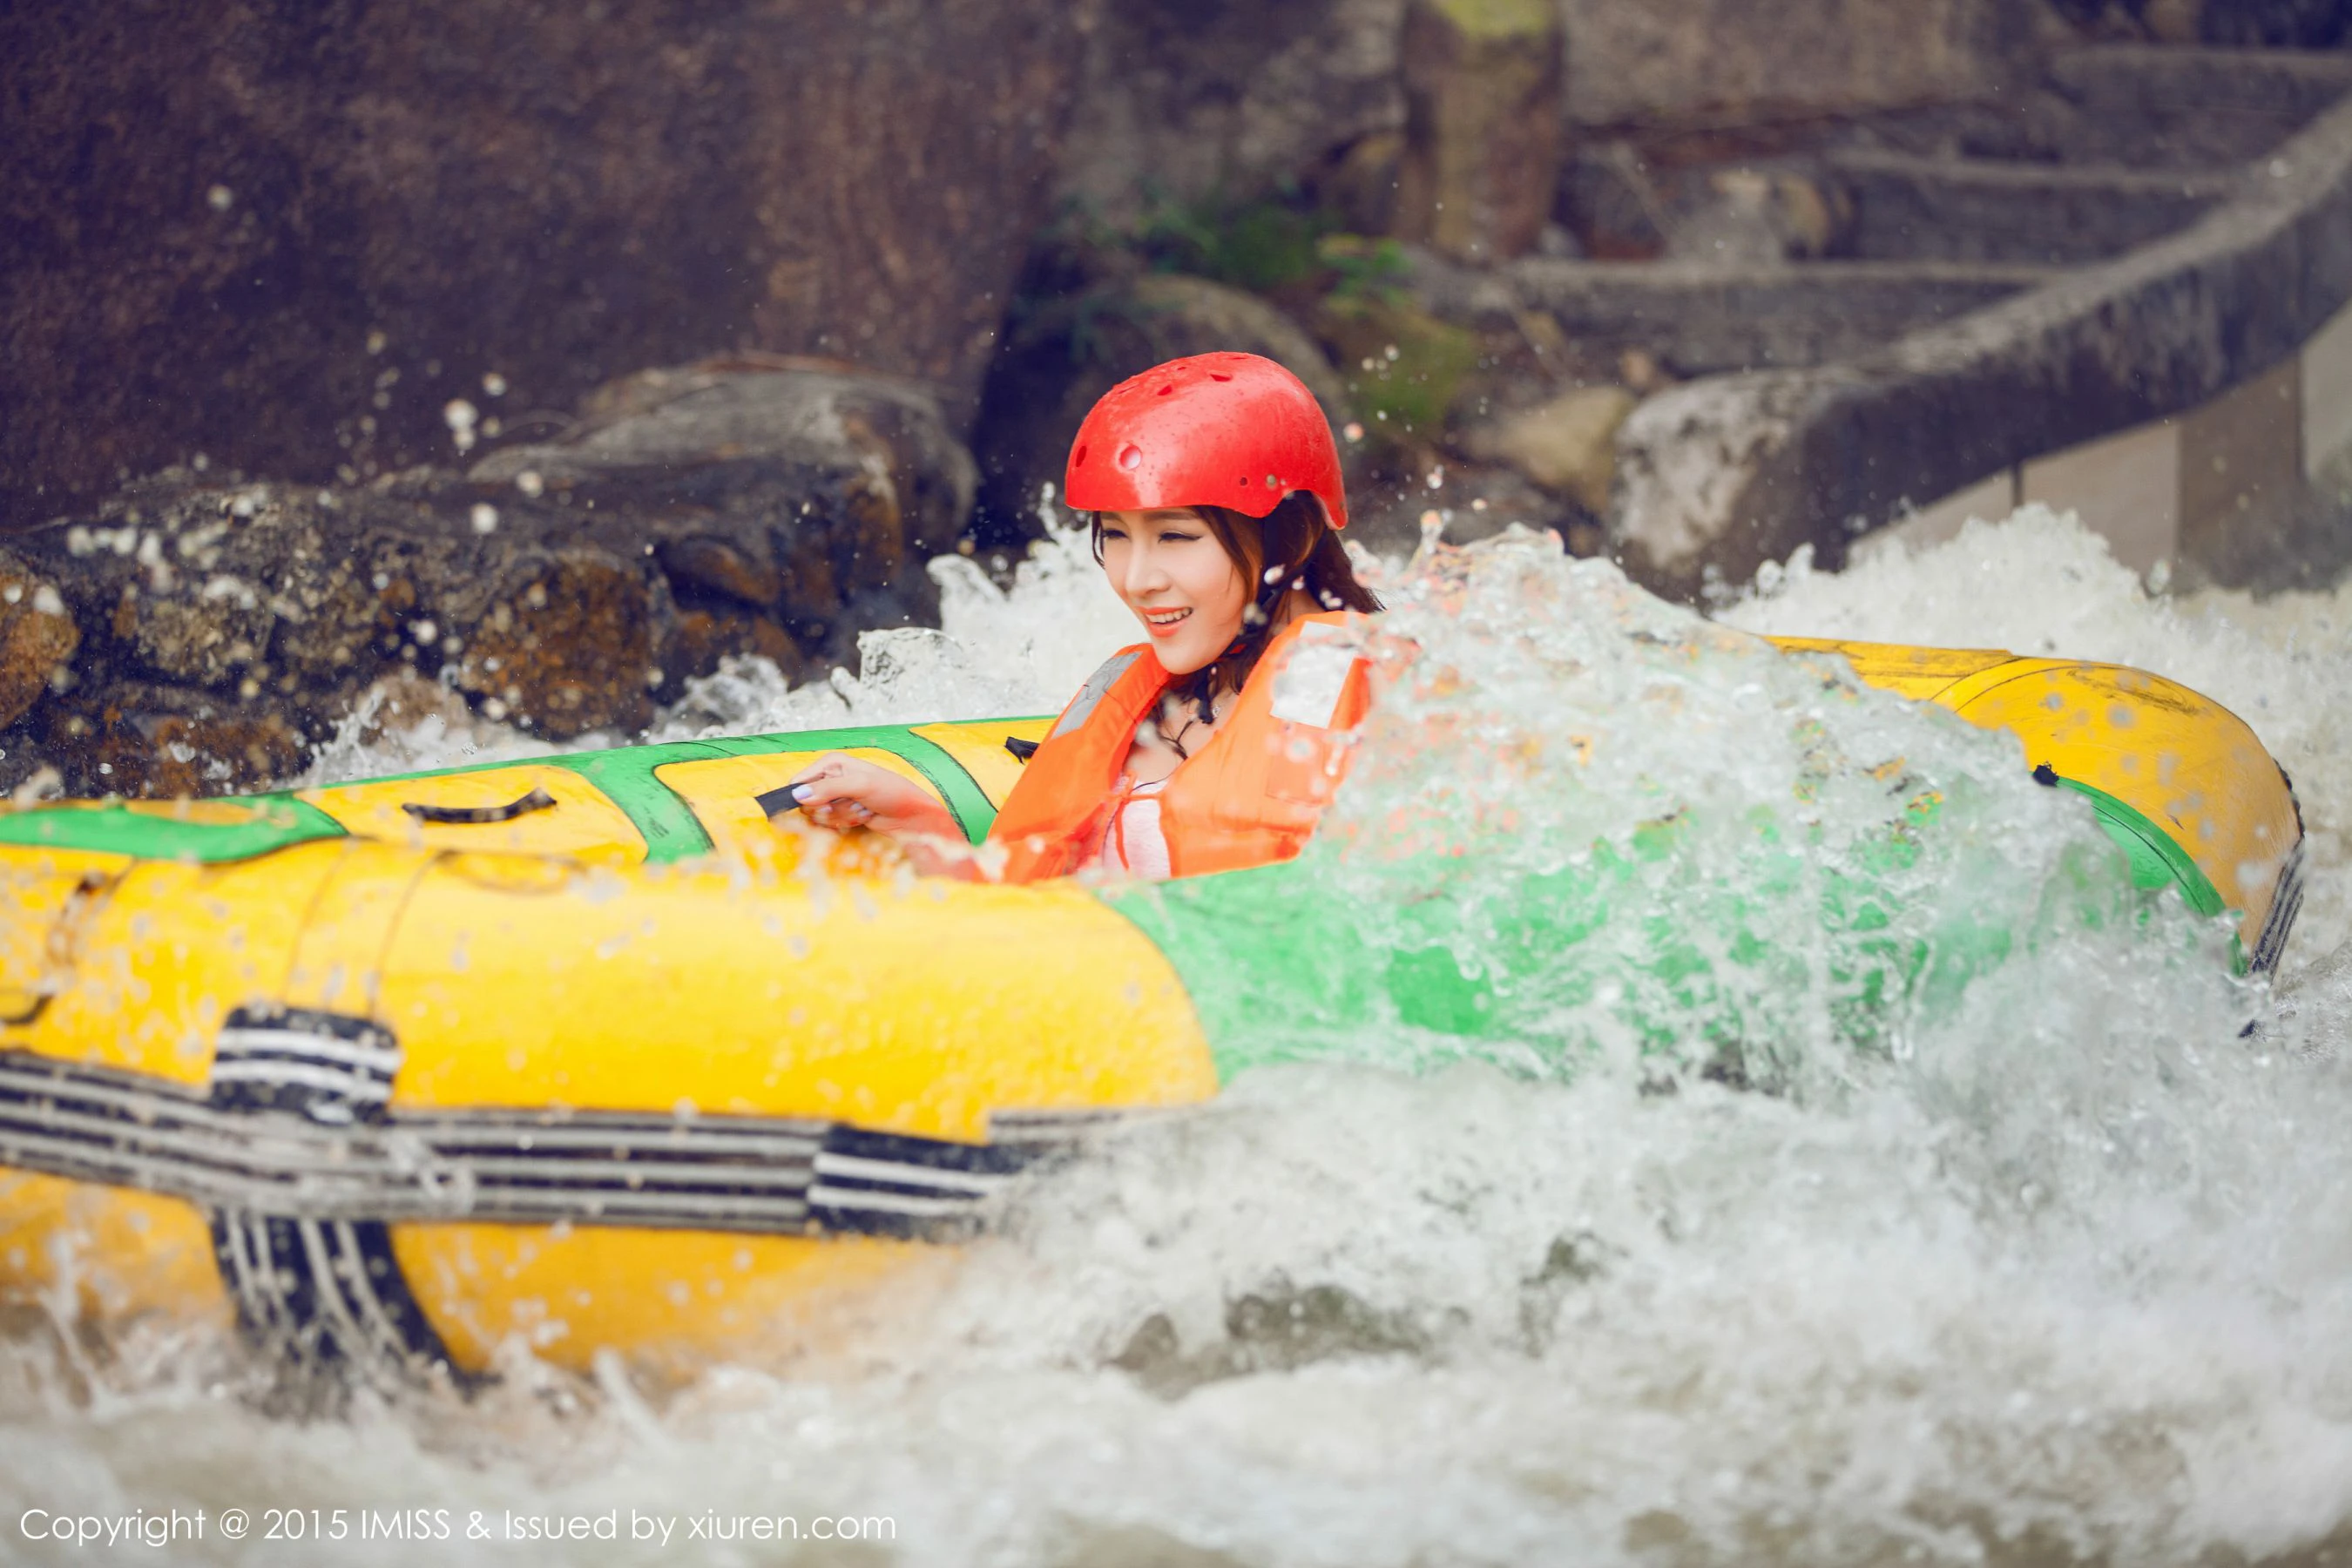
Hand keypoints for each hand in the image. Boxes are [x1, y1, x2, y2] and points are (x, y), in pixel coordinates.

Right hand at [777, 754, 962, 840]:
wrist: (911, 816)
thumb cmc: (892, 792)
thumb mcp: (860, 785)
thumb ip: (828, 789)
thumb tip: (799, 795)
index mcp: (832, 763)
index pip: (799, 781)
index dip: (804, 797)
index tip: (824, 805)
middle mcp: (831, 778)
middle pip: (806, 802)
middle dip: (829, 809)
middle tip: (852, 803)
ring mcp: (836, 797)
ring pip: (819, 816)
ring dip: (842, 816)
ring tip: (862, 808)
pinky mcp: (842, 813)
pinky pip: (831, 824)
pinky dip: (847, 822)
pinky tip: (863, 816)